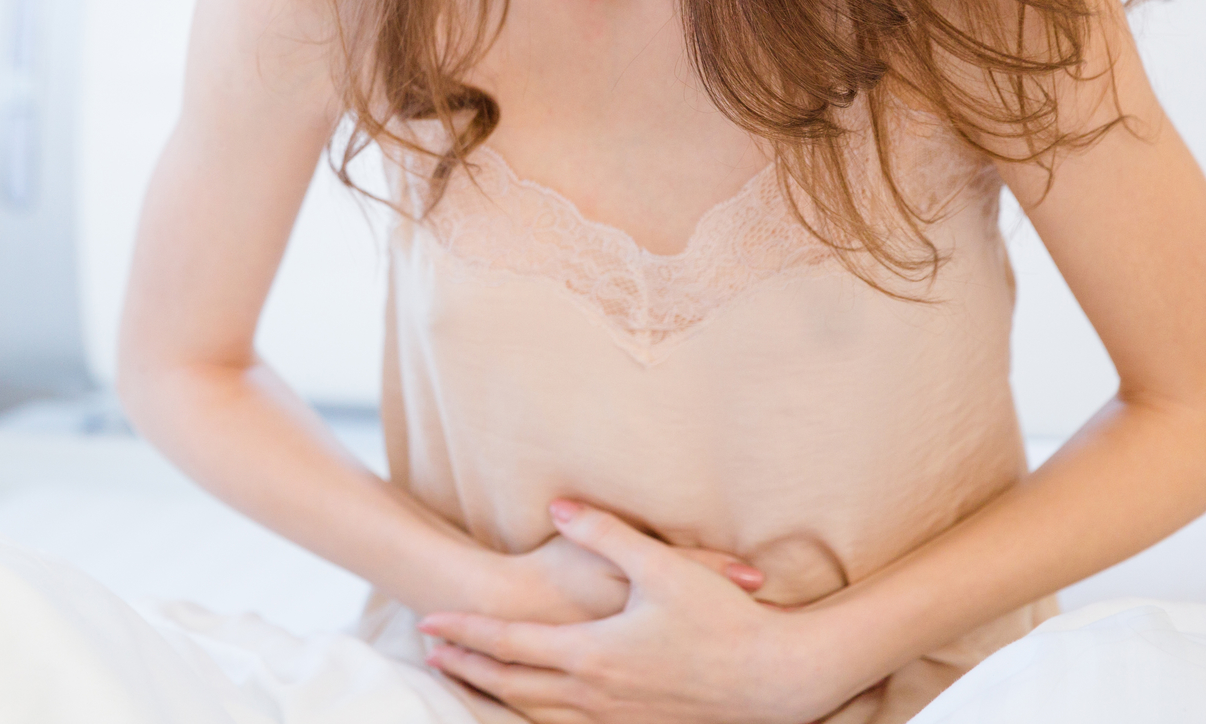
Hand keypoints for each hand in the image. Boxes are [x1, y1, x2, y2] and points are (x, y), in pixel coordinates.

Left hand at [423, 500, 825, 723]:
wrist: (777, 679)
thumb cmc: (722, 620)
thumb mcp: (660, 565)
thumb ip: (603, 530)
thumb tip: (559, 503)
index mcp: (591, 654)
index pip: (509, 645)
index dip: (465, 633)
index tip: (428, 623)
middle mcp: (594, 695)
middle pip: (512, 684)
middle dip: (468, 667)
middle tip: (431, 651)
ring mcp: (617, 719)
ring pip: (538, 713)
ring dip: (498, 694)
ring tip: (470, 678)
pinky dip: (541, 718)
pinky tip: (537, 708)